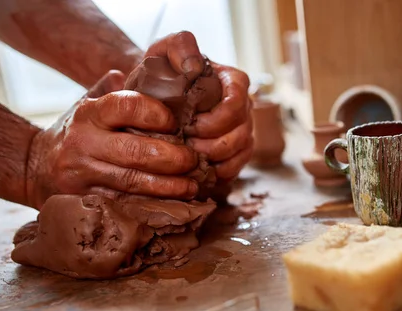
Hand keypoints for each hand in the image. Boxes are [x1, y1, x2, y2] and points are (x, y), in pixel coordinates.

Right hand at [25, 70, 198, 209]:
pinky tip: (173, 203)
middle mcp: (83, 142)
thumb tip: (145, 70)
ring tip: (192, 185)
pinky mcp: (84, 198)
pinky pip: (125, 203)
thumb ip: (116, 89)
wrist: (35, 166)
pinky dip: (152, 204)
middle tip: (194, 160)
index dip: (157, 114)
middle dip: (172, 158)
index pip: (128, 106)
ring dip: (169, 186)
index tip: (176, 124)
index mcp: (90, 112)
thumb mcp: (89, 104)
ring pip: (133, 181)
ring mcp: (82, 173)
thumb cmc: (77, 132)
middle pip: (136, 151)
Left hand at [144, 32, 253, 180]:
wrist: (156, 96)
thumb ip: (179, 46)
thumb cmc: (161, 73)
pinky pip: (236, 169)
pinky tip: (197, 169)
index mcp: (234, 82)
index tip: (188, 125)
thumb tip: (194, 67)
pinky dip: (217, 173)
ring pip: (240, 153)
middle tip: (184, 146)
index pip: (236, 105)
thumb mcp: (165, 51)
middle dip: (211, 144)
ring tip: (188, 157)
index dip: (214, 120)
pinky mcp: (238, 152)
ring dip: (213, 159)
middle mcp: (245, 107)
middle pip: (240, 133)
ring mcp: (244, 130)